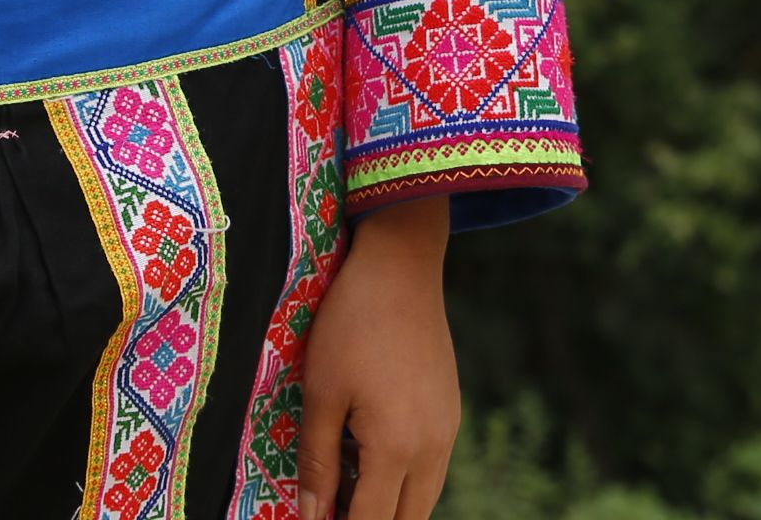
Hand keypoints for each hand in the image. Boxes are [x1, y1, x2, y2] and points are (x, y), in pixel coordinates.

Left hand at [296, 194, 457, 519]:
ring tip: (345, 489)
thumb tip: (310, 515)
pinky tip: (369, 460)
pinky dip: (403, 480)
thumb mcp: (321, 392)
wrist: (401, 266)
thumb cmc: (351, 325)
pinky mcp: (450, 412)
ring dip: (388, 505)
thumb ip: (317, 462)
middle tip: (330, 509)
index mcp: (397, 448)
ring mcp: (448, 430)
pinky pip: (431, 468)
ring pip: (423, 498)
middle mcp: (433, 448)